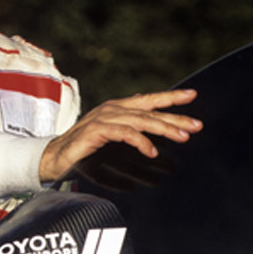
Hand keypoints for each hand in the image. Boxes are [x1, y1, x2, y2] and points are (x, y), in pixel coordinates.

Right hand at [39, 89, 202, 181]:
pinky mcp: (97, 130)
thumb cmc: (83, 150)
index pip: (148, 99)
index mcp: (117, 108)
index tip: (192, 95)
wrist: (55, 158)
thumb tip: (149, 123)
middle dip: (175, 117)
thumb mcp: (111, 137)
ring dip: (164, 129)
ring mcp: (104, 118)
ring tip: (183, 138)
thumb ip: (129, 128)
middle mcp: (112, 109)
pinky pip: (125, 133)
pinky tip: (153, 152)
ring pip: (141, 120)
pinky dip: (141, 141)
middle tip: (197, 125)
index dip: (170, 97)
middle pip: (150, 110)